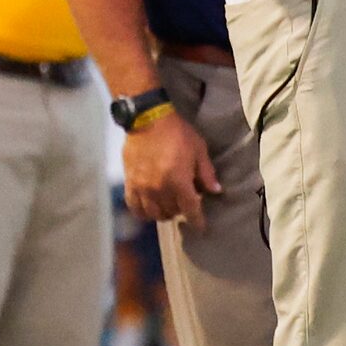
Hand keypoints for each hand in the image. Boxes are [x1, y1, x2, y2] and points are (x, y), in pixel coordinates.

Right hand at [123, 112, 221, 228]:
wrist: (147, 119)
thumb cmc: (177, 132)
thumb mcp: (198, 149)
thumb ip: (207, 173)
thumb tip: (215, 191)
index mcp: (179, 181)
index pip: (191, 210)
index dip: (197, 221)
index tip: (200, 227)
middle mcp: (159, 189)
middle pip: (172, 212)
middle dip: (181, 211)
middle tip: (185, 202)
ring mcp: (142, 188)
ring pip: (154, 214)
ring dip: (163, 213)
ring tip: (168, 204)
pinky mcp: (130, 183)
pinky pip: (134, 207)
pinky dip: (143, 212)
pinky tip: (149, 207)